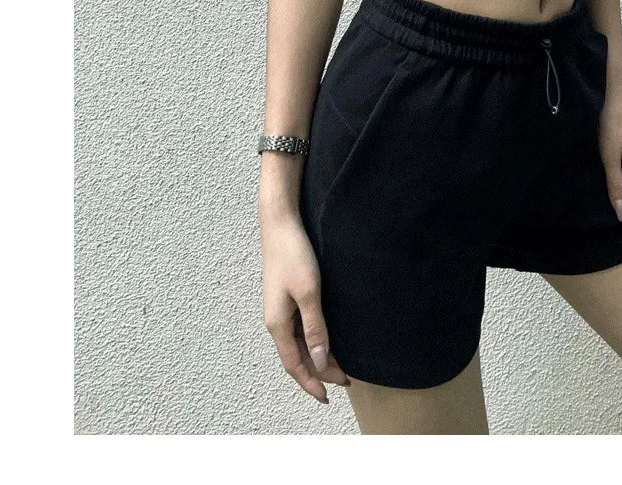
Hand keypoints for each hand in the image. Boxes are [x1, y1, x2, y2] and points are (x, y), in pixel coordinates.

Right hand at [260, 212, 349, 403]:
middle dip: (318, 371)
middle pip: (296, 356)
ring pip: (298, 343)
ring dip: (316, 356)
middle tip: (346, 379)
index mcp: (277, 324)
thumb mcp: (309, 293)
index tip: (328, 397)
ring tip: (339, 365)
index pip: (294, 364)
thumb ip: (315, 328)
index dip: (310, 383)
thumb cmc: (294, 255)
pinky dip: (313, 340)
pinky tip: (325, 339)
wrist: (280, 223)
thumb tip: (320, 362)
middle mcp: (276, 320)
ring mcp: (280, 309)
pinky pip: (299, 329)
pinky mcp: (286, 297)